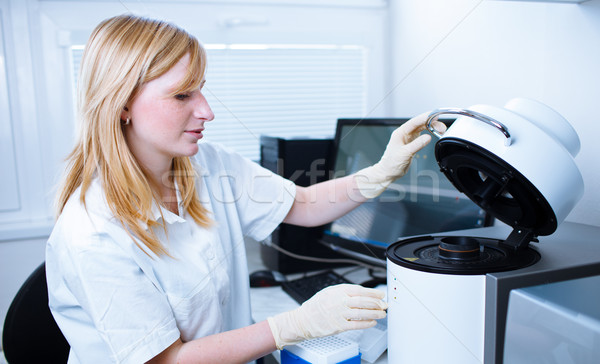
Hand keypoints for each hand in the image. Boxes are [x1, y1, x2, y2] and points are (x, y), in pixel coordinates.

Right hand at [267, 284, 386, 349]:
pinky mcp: (339, 326)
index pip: (360, 290)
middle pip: (363, 301)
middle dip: (377, 303)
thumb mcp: (329, 292)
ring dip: (375, 314)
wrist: (303, 320)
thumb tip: (362, 294)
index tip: (381, 295)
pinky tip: (372, 322)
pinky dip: (366, 323)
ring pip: (362, 313)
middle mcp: (340, 301)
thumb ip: (344, 292)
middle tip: (384, 305)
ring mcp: (339, 314)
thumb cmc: (316, 306)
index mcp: (338, 291)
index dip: (373, 293)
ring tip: (382, 314)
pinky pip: (356, 325)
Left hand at [355, 112, 445, 197]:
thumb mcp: (405, 153)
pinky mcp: (412, 144)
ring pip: (422, 129)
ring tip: (441, 130)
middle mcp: (404, 134)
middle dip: (431, 123)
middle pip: (419, 124)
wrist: (388, 172)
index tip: (434, 116)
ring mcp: (408, 138)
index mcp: (400, 133)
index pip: (414, 122)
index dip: (424, 118)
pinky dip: (429, 134)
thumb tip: (428, 137)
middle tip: (441, 127)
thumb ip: (416, 145)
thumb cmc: (391, 163)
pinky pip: (422, 135)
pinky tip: (434, 134)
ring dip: (431, 128)